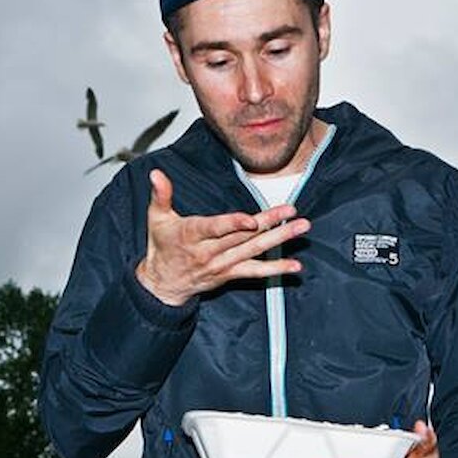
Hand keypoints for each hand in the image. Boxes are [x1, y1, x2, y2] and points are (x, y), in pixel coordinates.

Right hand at [135, 168, 310, 306]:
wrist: (163, 284)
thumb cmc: (161, 246)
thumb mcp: (156, 219)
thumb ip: (160, 195)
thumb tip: (157, 174)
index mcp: (191, 235)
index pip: (215, 229)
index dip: (234, 224)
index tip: (252, 220)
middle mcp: (210, 252)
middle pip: (243, 236)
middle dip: (269, 223)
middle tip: (292, 211)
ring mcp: (222, 265)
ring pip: (254, 251)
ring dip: (280, 240)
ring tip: (301, 228)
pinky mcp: (230, 274)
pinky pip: (256, 273)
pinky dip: (276, 270)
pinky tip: (295, 266)